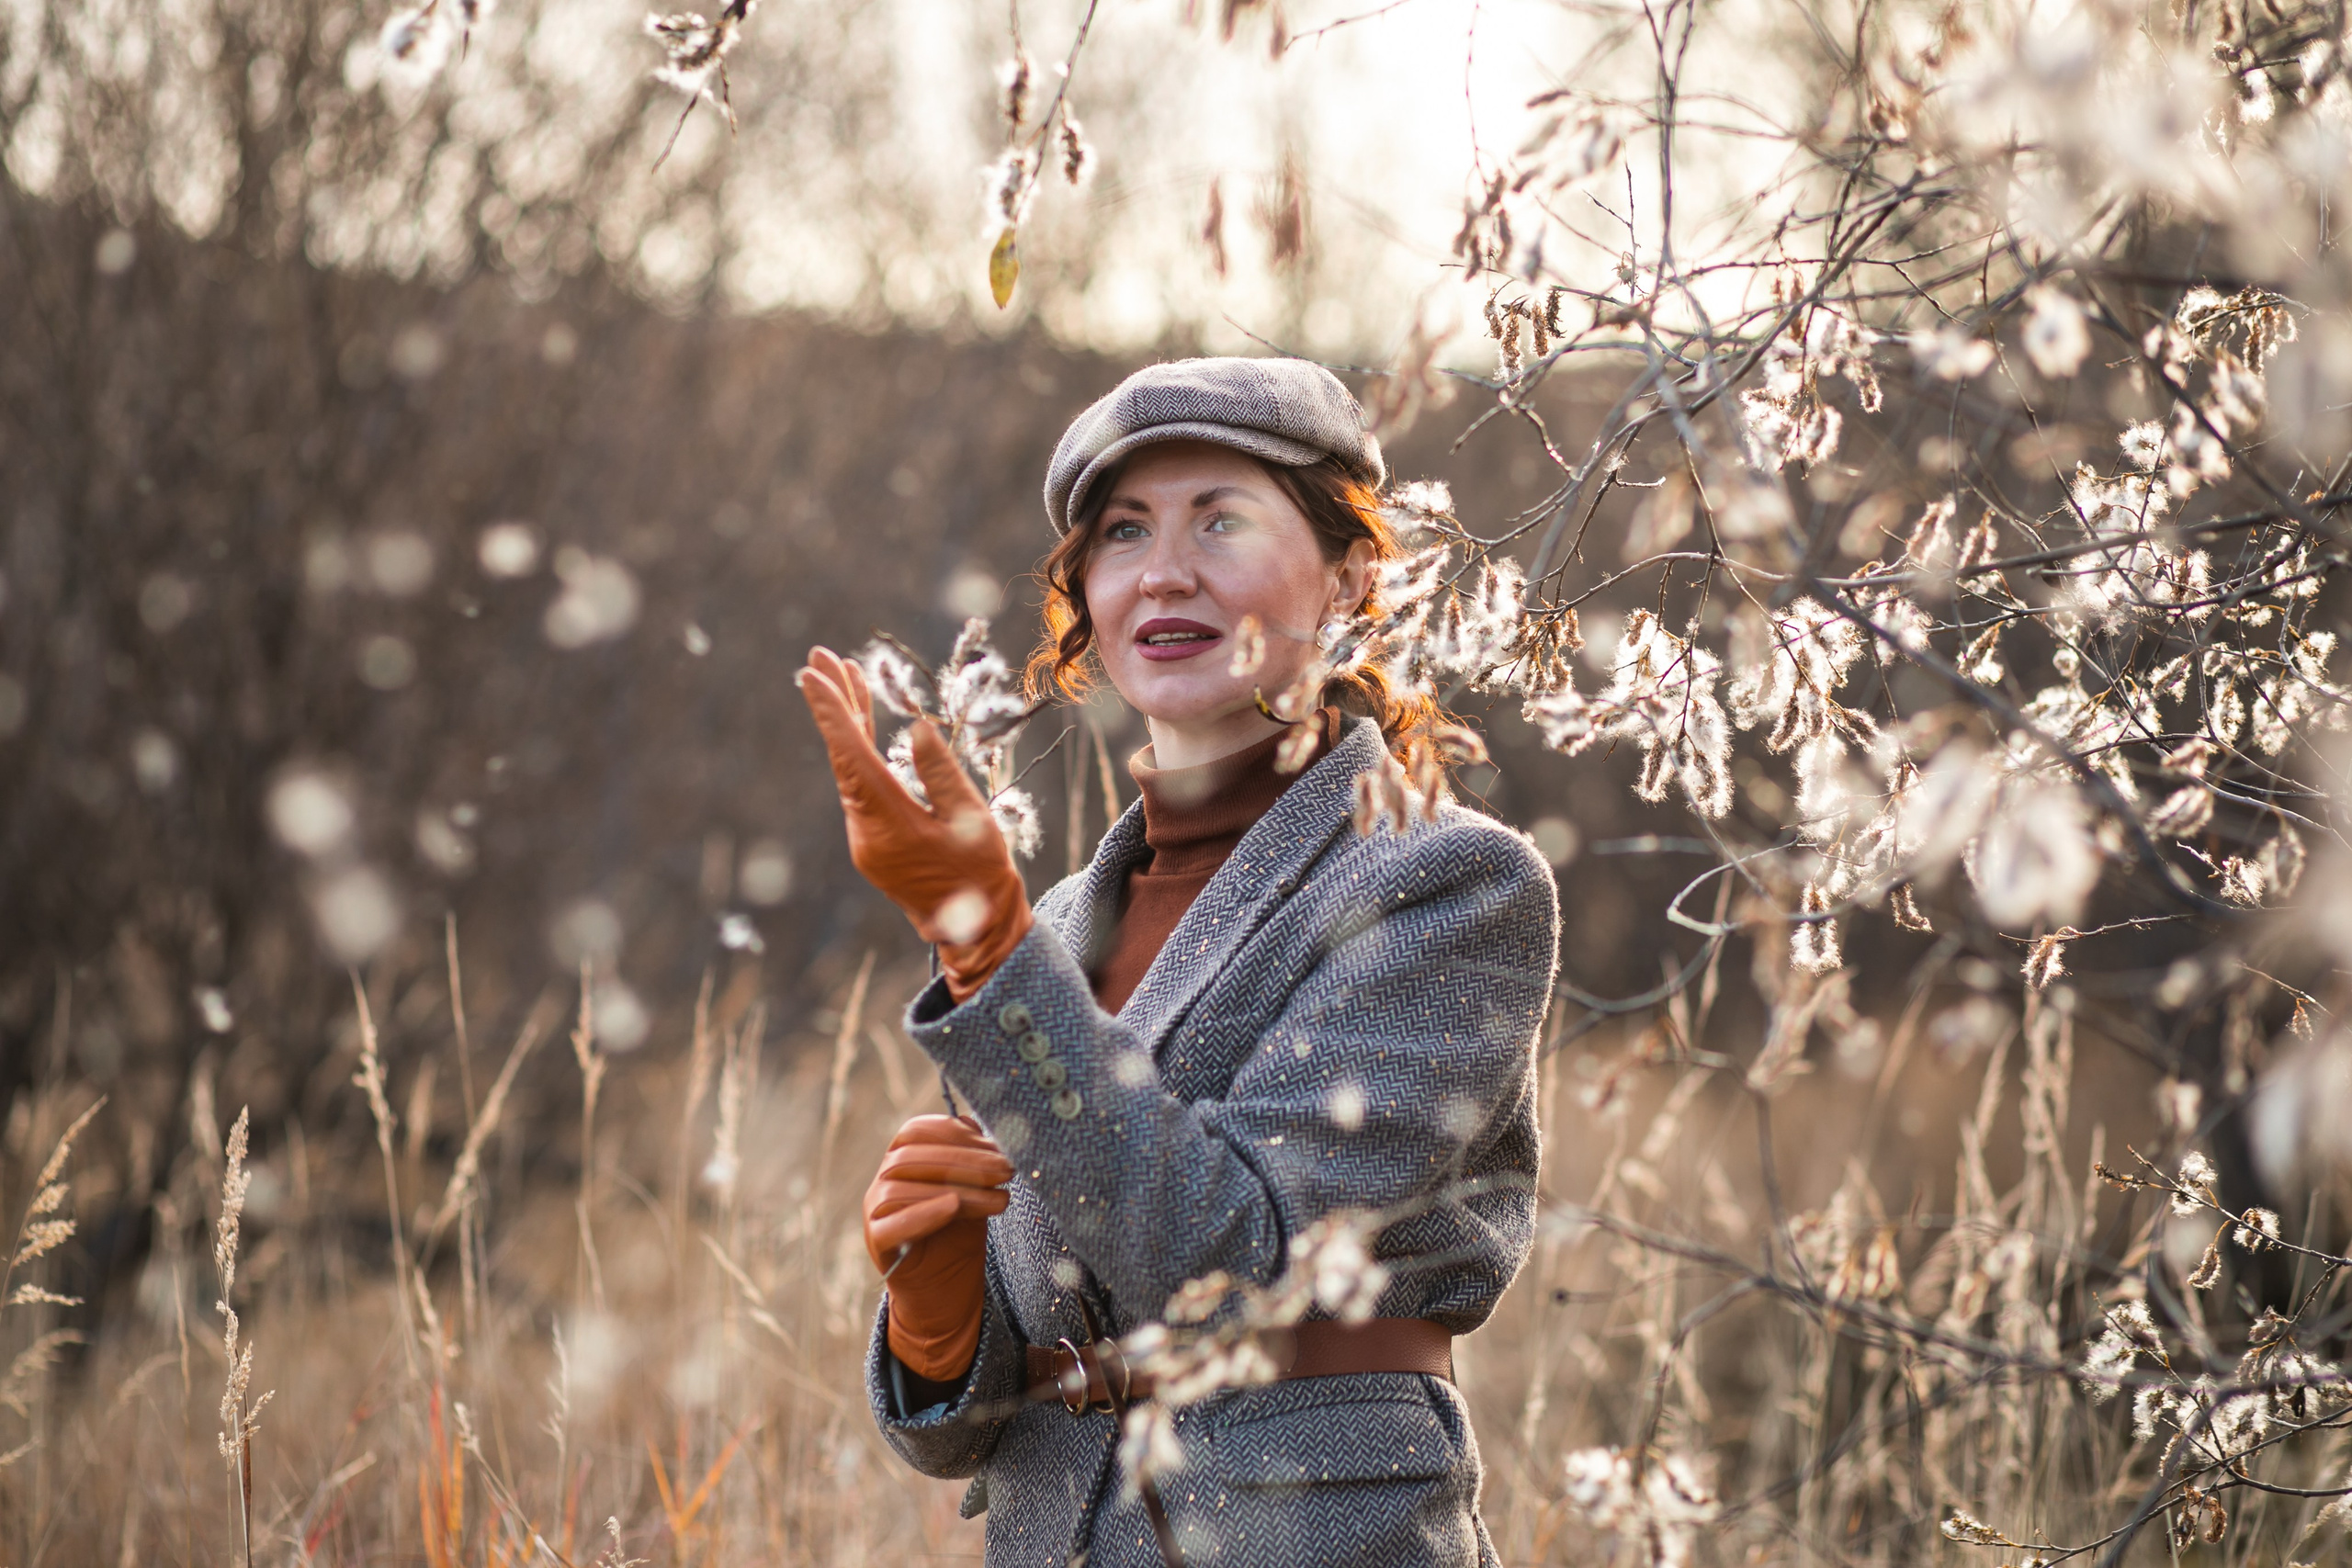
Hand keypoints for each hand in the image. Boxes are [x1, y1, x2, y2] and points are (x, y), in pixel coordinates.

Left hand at [796, 646, 1033, 1000]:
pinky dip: (859, 749)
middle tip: (819, 657)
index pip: (852, 758)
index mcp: (889, 824)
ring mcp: (865, 836)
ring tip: (844, 673)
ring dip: (848, 722)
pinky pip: (860, 784)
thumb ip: (941, 773)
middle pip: (843, 757)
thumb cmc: (982, 874)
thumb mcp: (971, 819)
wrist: (975, 929)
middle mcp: (865, 830)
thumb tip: (914, 730)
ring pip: (850, 769)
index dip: (833, 714)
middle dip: (834, 705)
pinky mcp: (873, 839)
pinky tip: (863, 720)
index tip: (811, 676)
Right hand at [863, 1114, 1014, 1381]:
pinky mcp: (876, 1243)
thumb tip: (981, 1123)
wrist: (946, 1294)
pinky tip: (953, 1207)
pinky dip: (922, 1213)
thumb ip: (973, 1160)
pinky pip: (889, 1225)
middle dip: (965, 1160)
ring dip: (957, 1188)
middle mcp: (882, 1180)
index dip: (955, 1133)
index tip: (996, 1144)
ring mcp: (874, 1212)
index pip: (916, 1131)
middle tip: (1007, 1170)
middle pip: (911, 1157)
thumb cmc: (959, 1236)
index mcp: (902, 1160)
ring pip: (902, 1188)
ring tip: (999, 1199)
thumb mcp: (973, 1191)